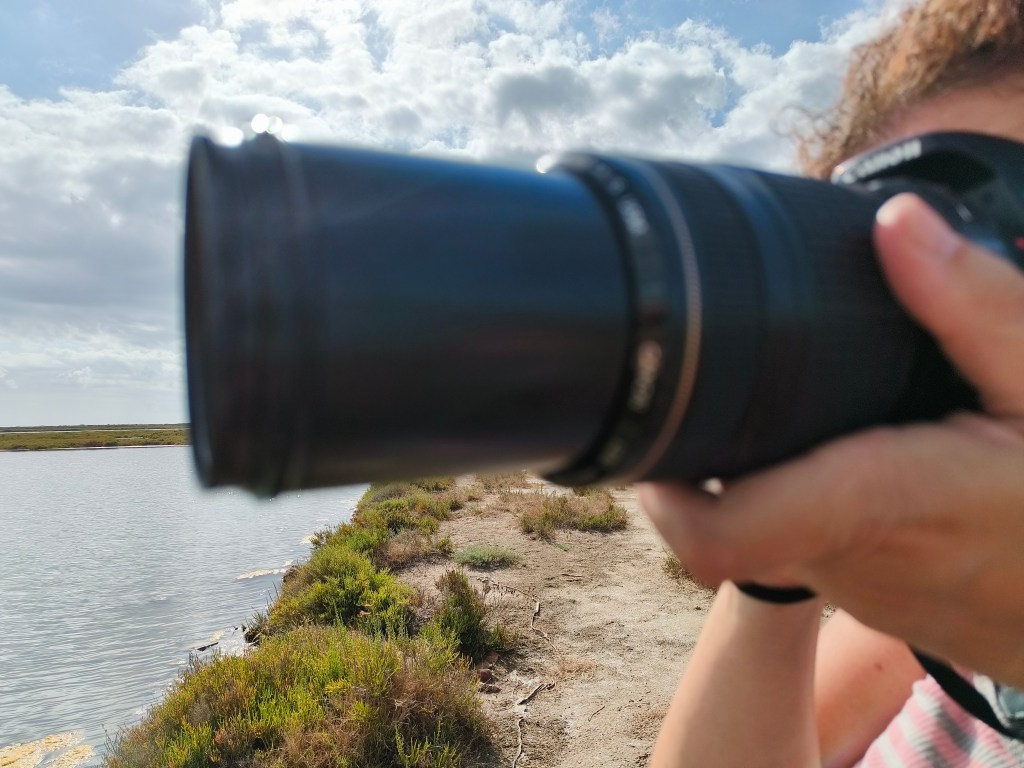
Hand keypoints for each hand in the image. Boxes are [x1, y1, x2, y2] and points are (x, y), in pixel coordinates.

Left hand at [639, 193, 1023, 686]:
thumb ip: (975, 303)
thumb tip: (895, 224)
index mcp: (881, 501)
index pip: (722, 535)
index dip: (662, 498)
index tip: (648, 438)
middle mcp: (854, 560)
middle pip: (724, 526)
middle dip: (701, 466)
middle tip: (708, 391)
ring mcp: (865, 591)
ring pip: (768, 539)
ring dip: (755, 483)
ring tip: (776, 414)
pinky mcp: (880, 601)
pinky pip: (814, 554)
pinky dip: (803, 506)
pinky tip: (839, 457)